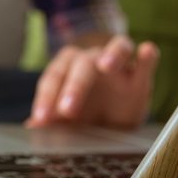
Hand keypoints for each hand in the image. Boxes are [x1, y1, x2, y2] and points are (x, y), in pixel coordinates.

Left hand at [26, 35, 157, 128]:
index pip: (53, 78)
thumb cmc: (84, 112)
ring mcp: (119, 62)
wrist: (114, 117)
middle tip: (67, 111)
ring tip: (107, 66)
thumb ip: (52, 121)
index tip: (41, 120)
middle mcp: (91, 59)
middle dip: (74, 87)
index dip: (45, 98)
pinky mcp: (141, 73)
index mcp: (66, 67)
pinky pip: (146, 58)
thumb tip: (30, 129)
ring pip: (116, 48)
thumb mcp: (68, 120)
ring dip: (112, 55)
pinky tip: (146, 52)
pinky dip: (147, 55)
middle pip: (82, 65)